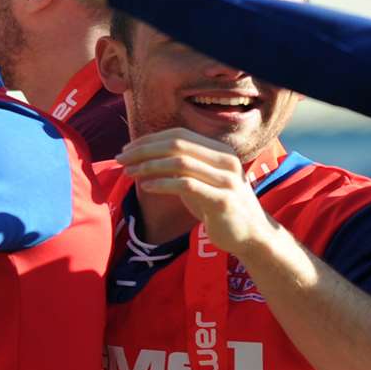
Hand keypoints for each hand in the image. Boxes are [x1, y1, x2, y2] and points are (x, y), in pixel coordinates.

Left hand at [118, 128, 277, 253]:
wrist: (250, 235)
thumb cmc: (217, 205)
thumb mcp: (199, 179)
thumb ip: (179, 165)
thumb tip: (141, 155)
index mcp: (220, 151)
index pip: (179, 134)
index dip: (150, 139)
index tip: (127, 148)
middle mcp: (226, 160)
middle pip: (177, 144)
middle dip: (144, 150)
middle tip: (120, 159)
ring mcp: (227, 180)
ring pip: (180, 163)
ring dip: (149, 166)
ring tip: (129, 173)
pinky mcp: (223, 200)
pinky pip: (186, 185)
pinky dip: (162, 184)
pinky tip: (146, 187)